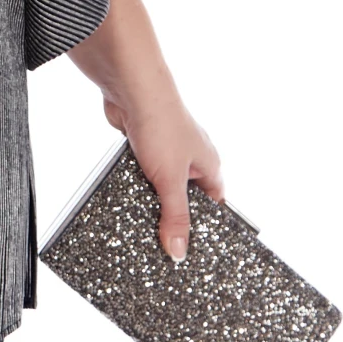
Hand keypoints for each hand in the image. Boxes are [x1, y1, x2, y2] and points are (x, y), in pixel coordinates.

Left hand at [103, 95, 225, 262]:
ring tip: (144, 219)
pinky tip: (127, 195)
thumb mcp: (171, 180)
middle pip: (186, 199)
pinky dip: (136, 184)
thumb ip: (175, 217)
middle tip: (164, 242)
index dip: (206, 227)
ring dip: (152, 198)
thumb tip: (179, 251)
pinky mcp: (144, 148)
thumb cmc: (162, 124)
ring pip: (161, 188)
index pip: (215, 206)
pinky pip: (143, 175)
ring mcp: (167, 153)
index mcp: (210, 167)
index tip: (194, 250)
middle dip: (174, 216)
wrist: (131, 90)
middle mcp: (191, 160)